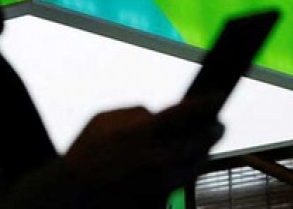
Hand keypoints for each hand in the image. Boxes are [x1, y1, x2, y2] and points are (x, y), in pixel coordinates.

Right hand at [63, 97, 224, 206]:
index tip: (219, 95)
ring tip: (202, 143)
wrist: (73, 194)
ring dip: (201, 152)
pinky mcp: (160, 201)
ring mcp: (161, 184)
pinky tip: (181, 164)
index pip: (185, 113)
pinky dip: (183, 172)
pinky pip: (180, 183)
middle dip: (213, 131)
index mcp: (142, 133)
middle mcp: (157, 159)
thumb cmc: (84, 153)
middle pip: (200, 142)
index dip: (206, 102)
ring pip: (195, 165)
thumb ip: (133, 113)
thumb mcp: (102, 120)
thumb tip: (154, 114)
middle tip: (218, 124)